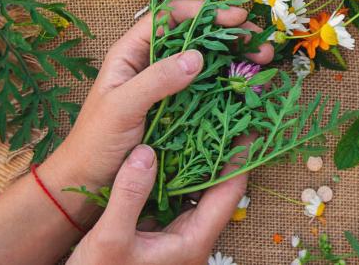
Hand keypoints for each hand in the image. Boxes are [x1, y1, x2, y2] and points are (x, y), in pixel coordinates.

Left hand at [38, 0, 271, 221]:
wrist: (87, 182)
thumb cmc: (94, 142)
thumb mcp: (121, 107)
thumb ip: (155, 80)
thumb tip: (197, 56)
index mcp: (132, 53)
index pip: (170, 17)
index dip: (203, 12)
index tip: (235, 18)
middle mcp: (152, 64)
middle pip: (195, 36)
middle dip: (229, 35)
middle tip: (259, 43)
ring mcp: (168, 87)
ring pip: (206, 62)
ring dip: (235, 58)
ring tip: (263, 61)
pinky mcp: (179, 110)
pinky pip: (208, 90)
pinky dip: (230, 85)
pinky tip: (249, 86)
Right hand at [66, 142, 246, 264]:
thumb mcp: (110, 238)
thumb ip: (130, 195)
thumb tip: (147, 152)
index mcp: (193, 241)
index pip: (230, 193)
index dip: (241, 159)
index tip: (248, 127)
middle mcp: (192, 238)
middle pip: (218, 190)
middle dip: (222, 154)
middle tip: (223, 117)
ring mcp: (177, 238)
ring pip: (196, 194)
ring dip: (198, 162)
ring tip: (198, 126)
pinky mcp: (159, 236)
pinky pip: (176, 199)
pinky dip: (175, 175)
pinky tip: (166, 153)